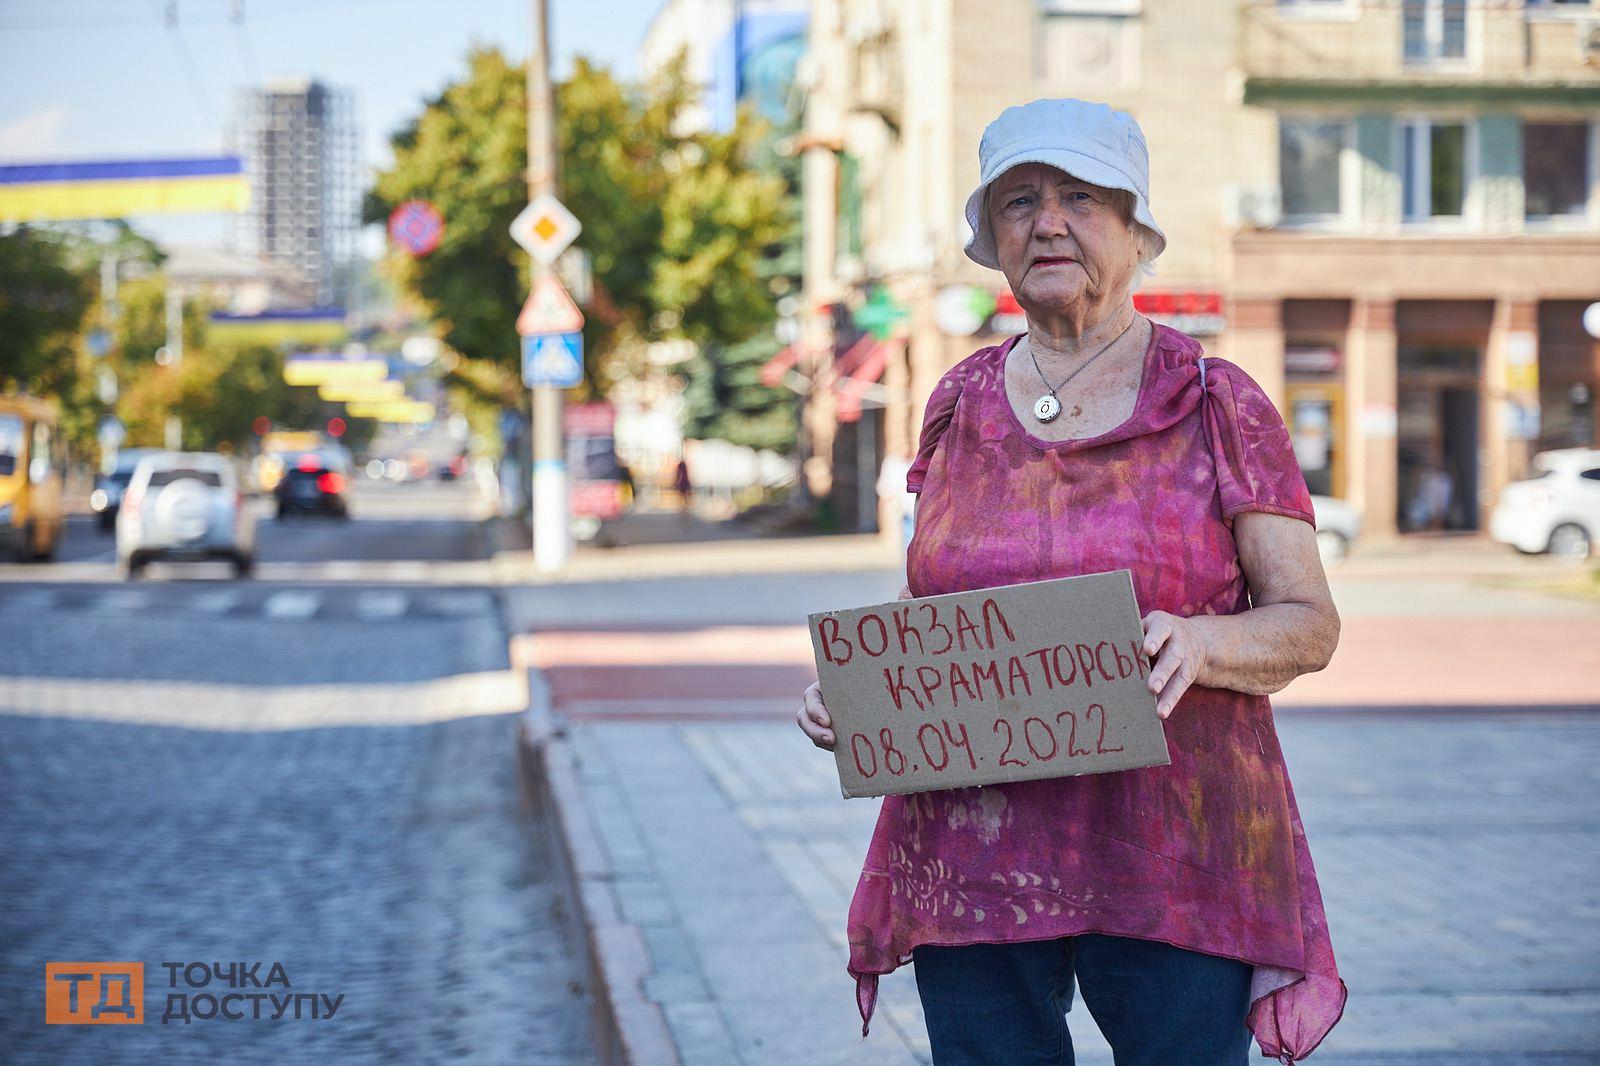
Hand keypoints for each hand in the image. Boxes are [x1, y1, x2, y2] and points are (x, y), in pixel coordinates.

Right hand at [799, 586, 911, 751]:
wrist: (907, 686)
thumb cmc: (896, 655)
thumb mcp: (895, 638)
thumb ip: (898, 612)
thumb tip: (904, 589)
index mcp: (834, 681)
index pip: (812, 697)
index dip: (814, 709)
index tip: (829, 718)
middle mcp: (832, 701)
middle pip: (808, 718)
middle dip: (814, 729)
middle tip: (832, 738)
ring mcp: (839, 720)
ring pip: (818, 735)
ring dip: (821, 742)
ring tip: (838, 747)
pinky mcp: (852, 736)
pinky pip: (841, 748)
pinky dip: (845, 754)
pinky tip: (859, 760)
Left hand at [1140, 610, 1209, 719]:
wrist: (1198, 638)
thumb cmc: (1158, 631)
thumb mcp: (1149, 625)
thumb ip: (1133, 634)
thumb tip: (1101, 647)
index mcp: (1163, 625)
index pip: (1160, 630)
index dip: (1154, 639)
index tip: (1148, 650)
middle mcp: (1177, 642)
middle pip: (1172, 657)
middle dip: (1162, 672)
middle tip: (1152, 687)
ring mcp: (1185, 659)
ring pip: (1179, 676)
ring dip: (1169, 694)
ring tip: (1160, 711)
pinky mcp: (1188, 675)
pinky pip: (1180, 688)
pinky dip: (1171, 701)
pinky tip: (1161, 713)